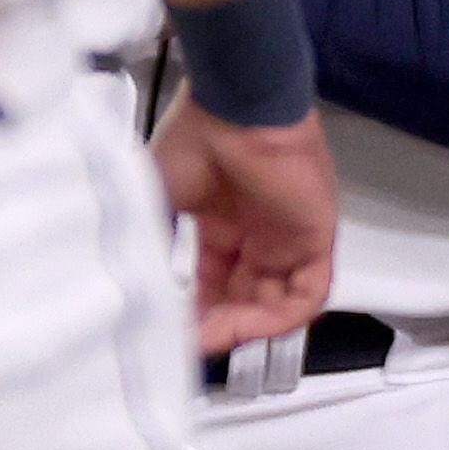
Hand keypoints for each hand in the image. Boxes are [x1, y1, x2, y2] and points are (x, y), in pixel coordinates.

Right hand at [153, 95, 336, 355]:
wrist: (235, 106)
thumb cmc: (196, 139)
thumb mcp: (156, 200)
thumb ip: (150, 245)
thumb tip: (133, 292)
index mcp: (223, 222)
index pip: (213, 285)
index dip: (194, 315)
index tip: (168, 335)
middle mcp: (258, 234)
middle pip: (244, 300)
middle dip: (215, 327)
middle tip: (185, 343)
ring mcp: (288, 237)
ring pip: (275, 303)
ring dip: (243, 328)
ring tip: (208, 338)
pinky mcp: (315, 236)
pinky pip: (308, 293)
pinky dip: (279, 319)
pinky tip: (244, 327)